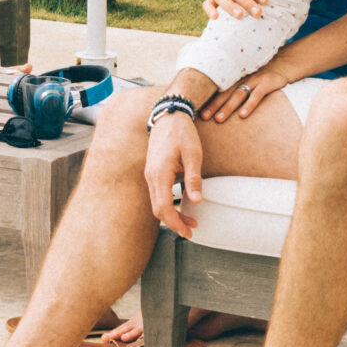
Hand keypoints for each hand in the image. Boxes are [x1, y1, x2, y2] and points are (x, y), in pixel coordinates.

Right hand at [144, 110, 205, 237]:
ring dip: (171, 214)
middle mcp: (151, 176)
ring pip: (157, 202)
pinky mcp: (152, 171)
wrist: (169, 115)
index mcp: (160, 173)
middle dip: (174, 222)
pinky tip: (181, 204)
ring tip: (189, 219)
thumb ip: (193, 178)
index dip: (175, 222)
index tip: (188, 231)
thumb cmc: (182, 133)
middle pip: (158, 209)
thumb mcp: (193, 154)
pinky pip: (157, 193)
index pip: (164, 207)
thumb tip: (197, 200)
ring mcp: (150, 173)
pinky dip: (167, 204)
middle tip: (191, 230)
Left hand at [203, 70, 282, 123]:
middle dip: (213, 105)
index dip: (208, 100)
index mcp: (235, 78)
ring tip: (219, 119)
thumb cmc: (261, 76)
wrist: (283, 64)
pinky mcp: (267, 83)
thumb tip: (218, 103)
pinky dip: (249, 105)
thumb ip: (234, 87)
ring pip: (238, 95)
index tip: (197, 111)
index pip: (218, 89)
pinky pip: (257, 95)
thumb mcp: (246, 78)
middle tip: (203, 117)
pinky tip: (242, 115)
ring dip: (228, 107)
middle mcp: (242, 78)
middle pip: (225, 93)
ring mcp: (254, 80)